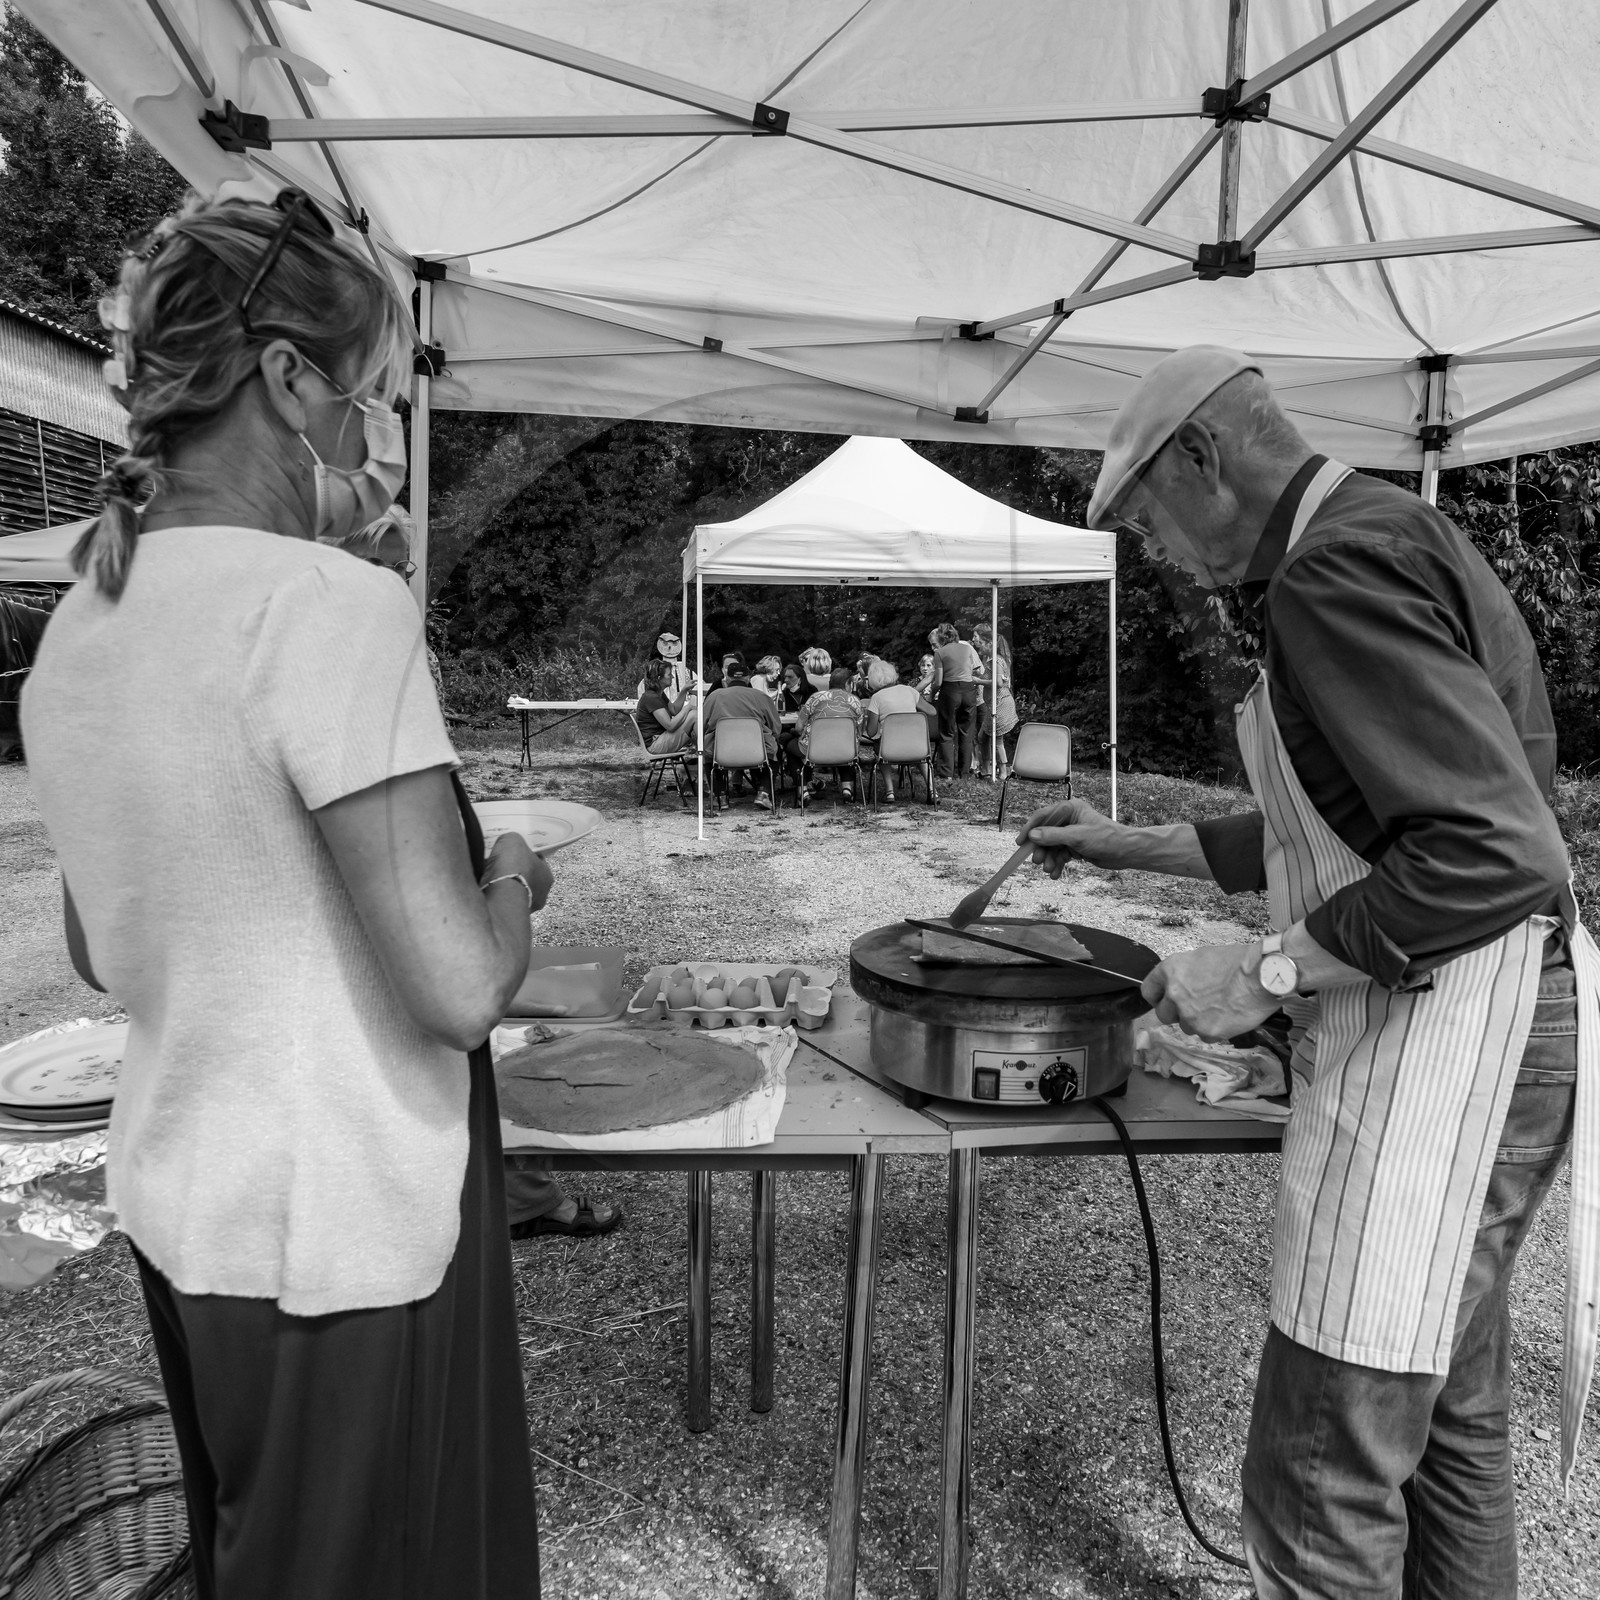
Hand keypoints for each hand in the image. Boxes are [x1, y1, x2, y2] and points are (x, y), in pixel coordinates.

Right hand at [486, 831, 553, 910]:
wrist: (499, 891)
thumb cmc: (513, 867)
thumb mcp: (513, 840)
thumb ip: (513, 840)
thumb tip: (507, 843)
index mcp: (548, 876)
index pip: (539, 862)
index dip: (526, 854)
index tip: (515, 851)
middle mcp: (540, 895)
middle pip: (525, 877)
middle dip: (513, 870)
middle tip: (500, 862)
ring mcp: (524, 907)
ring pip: (512, 890)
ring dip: (502, 882)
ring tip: (489, 872)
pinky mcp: (508, 914)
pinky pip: (500, 899)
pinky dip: (493, 892)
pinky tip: (485, 884)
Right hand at [1016, 798, 1133, 877]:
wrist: (1125, 852)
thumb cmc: (1107, 838)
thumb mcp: (1077, 837)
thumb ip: (1053, 836)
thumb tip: (1033, 835)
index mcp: (1070, 809)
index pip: (1043, 817)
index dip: (1030, 829)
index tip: (1020, 842)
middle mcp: (1069, 820)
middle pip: (1045, 834)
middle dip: (1041, 849)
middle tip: (1038, 861)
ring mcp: (1071, 834)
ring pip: (1052, 847)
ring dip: (1049, 859)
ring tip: (1050, 870)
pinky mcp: (1075, 846)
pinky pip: (1060, 855)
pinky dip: (1057, 864)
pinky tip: (1056, 873)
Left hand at [1141, 942, 1276, 1040]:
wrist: (1261, 975)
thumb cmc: (1236, 961)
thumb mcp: (1201, 958)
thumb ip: (1184, 975)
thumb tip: (1181, 985)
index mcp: (1170, 971)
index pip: (1148, 991)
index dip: (1157, 997)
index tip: (1164, 1000)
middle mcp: (1174, 995)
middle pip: (1163, 1014)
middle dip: (1176, 1013)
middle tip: (1195, 1007)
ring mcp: (1189, 1016)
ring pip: (1186, 1026)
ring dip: (1198, 1022)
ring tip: (1219, 1008)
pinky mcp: (1207, 1032)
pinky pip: (1205, 1036)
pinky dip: (1215, 1030)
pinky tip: (1229, 1017)